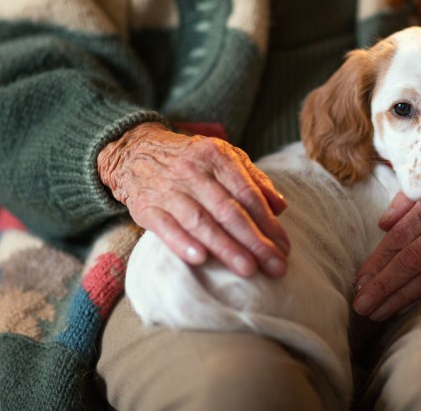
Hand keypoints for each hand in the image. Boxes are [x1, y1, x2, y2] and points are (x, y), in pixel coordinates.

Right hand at [98, 122, 289, 277]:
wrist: (136, 151)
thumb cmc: (190, 160)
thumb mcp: (224, 158)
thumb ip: (253, 180)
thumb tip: (280, 207)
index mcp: (217, 156)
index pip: (247, 194)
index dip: (268, 222)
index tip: (284, 247)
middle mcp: (193, 171)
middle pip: (228, 210)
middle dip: (254, 241)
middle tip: (275, 266)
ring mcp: (168, 189)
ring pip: (200, 221)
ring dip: (225, 247)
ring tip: (248, 269)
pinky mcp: (146, 206)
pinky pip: (165, 226)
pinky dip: (182, 243)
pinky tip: (200, 259)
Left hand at [352, 150, 420, 320]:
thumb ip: (407, 203)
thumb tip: (382, 225)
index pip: (399, 239)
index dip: (377, 262)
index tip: (359, 280)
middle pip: (410, 262)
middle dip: (383, 286)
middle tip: (361, 305)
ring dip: (400, 298)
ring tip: (377, 312)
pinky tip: (408, 307)